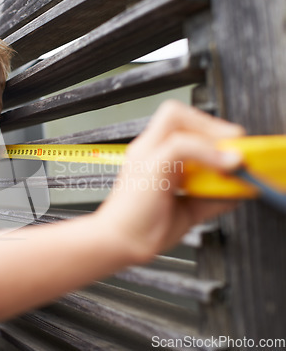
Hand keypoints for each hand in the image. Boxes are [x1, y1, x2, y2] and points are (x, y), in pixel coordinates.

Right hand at [97, 100, 244, 263]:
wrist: (119, 244)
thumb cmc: (142, 229)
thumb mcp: (187, 211)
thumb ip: (211, 198)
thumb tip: (237, 191)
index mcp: (154, 158)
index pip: (181, 126)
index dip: (209, 131)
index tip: (231, 148)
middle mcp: (147, 150)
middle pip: (175, 112)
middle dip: (210, 124)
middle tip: (233, 146)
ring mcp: (145, 155)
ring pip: (174, 116)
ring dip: (209, 132)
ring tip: (229, 156)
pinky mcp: (149, 166)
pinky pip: (181, 144)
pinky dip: (208, 153)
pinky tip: (224, 167)